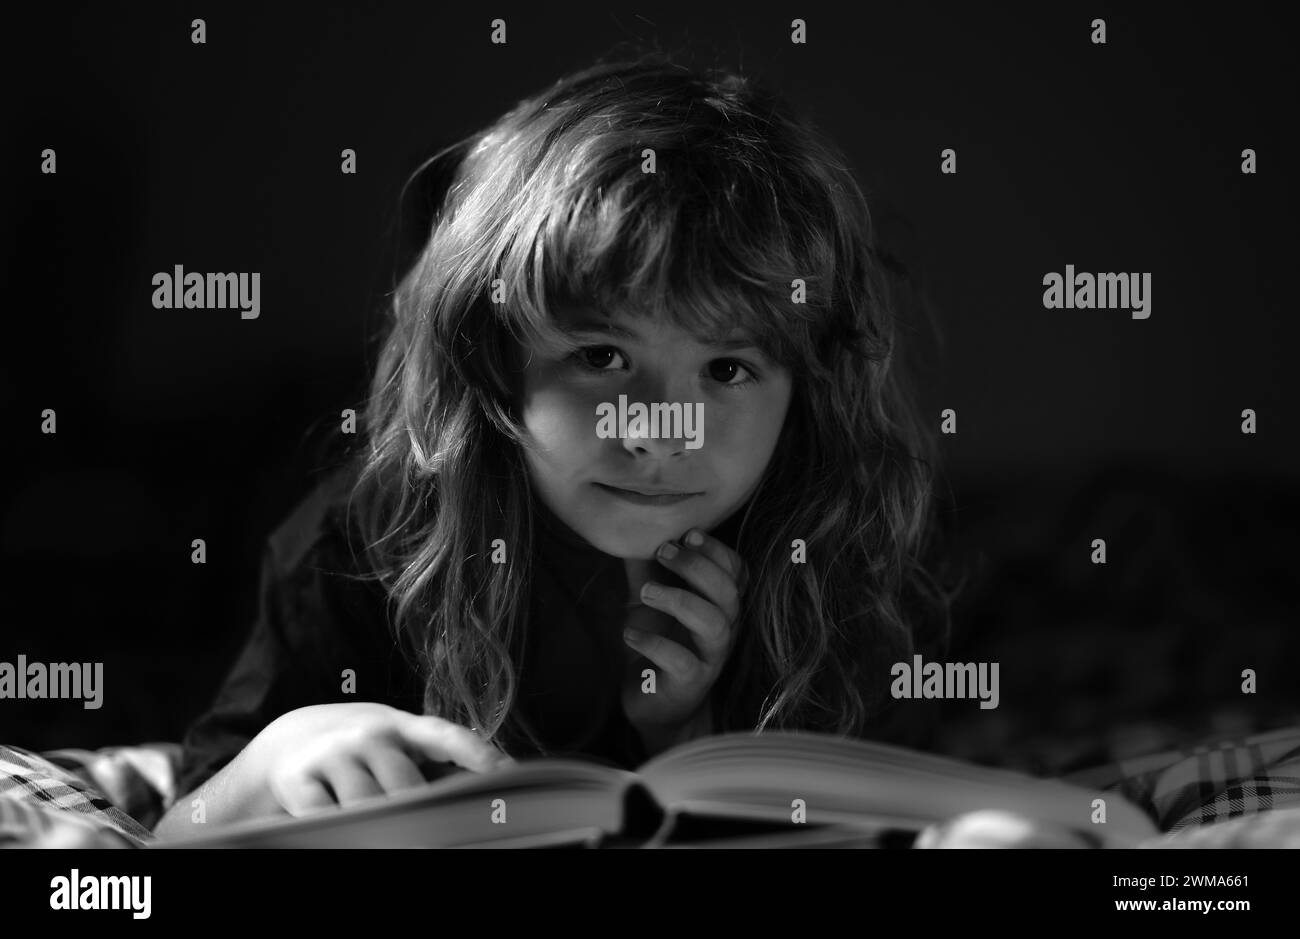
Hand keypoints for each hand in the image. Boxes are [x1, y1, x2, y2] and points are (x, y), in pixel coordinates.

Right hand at [253, 702, 514, 816]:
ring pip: (367, 806)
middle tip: (431, 836)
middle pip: (406, 787)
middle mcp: (370, 734)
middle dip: (419, 815)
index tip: (504, 772)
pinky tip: (340, 830)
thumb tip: (494, 781)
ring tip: (384, 836)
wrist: (288, 739)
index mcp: (404, 727)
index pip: (447, 736)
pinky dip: (335, 829)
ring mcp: (333, 754)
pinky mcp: (298, 778)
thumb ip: (435, 762)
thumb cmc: (360, 749)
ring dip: (376, 827)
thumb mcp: (396, 744)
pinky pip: (324, 816)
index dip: (477, 753)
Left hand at [621, 528, 746, 753]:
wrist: (654, 705)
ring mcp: (710, 657)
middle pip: (728, 592)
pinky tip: (630, 634)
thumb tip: (629, 526)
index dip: (717, 550)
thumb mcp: (648, 600)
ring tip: (645, 592)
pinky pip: (682, 662)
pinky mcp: (690, 684)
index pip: (737, 571)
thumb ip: (645, 567)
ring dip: (680, 600)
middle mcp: (722, 629)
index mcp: (719, 604)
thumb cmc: (658, 643)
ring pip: (714, 624)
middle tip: (663, 551)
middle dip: (697, 566)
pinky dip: (654, 644)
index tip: (687, 533)